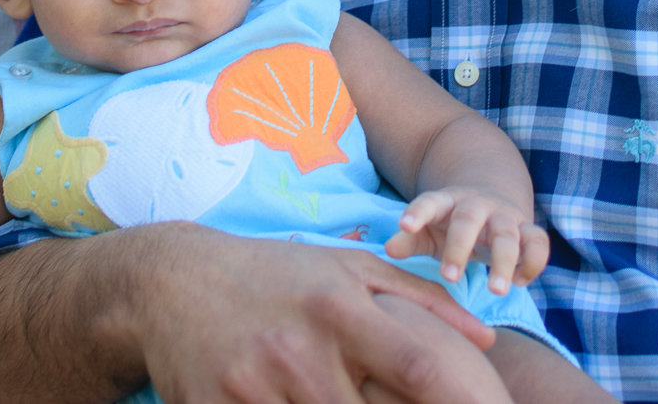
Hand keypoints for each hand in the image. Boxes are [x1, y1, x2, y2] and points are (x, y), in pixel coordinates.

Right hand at [131, 223, 500, 403]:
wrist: (170, 280)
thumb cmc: (275, 275)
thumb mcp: (344, 267)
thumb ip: (419, 300)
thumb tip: (487, 339)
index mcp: (340, 309)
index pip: (418, 367)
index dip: (459, 403)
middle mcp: (300, 349)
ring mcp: (255, 386)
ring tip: (329, 402)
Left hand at [382, 187, 549, 294]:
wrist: (493, 198)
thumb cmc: (452, 224)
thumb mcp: (429, 229)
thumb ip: (410, 239)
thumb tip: (388, 249)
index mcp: (447, 202)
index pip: (430, 202)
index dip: (417, 212)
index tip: (403, 225)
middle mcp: (477, 206)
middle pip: (469, 220)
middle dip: (459, 247)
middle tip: (450, 277)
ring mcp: (505, 217)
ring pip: (507, 235)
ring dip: (504, 262)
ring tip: (496, 291)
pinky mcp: (528, 229)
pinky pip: (538, 243)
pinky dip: (533, 262)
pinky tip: (520, 282)